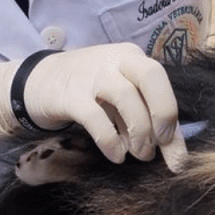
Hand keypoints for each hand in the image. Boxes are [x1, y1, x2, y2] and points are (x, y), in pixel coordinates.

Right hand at [0, 43, 186, 170]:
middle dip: (164, 113)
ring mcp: (92, 75)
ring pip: (127, 98)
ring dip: (139, 132)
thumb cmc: (88, 91)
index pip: (161, 81)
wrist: (36, 82)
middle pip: (151, 77)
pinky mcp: (70, 96)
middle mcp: (115, 60)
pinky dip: (111, 141)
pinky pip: (96, 118)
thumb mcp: (120, 99)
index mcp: (132, 58)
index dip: (173, 115)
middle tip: (160, 146)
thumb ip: (148, 120)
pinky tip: (116, 155)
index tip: (176, 151)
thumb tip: (177, 156)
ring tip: (139, 154)